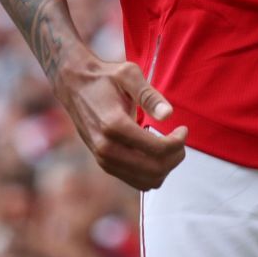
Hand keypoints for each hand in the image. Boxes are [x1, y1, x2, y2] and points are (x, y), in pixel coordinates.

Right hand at [53, 49, 188, 189]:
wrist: (74, 86)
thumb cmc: (104, 78)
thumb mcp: (128, 75)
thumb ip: (149, 95)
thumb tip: (168, 114)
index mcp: (114, 125)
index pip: (157, 150)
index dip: (177, 143)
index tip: (183, 129)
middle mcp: (107, 148)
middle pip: (154, 170)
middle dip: (175, 156)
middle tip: (179, 138)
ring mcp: (104, 159)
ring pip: (146, 182)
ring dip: (165, 167)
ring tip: (169, 145)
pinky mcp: (104, 164)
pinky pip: (135, 181)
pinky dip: (152, 172)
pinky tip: (154, 152)